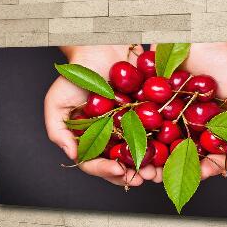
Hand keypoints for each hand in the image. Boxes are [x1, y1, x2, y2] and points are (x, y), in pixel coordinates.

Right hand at [44, 45, 156, 186]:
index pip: (95, 164)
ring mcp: (130, 129)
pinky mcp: (147, 117)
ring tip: (157, 171)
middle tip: (145, 178)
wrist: (101, 48)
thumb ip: (58, 132)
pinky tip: (169, 151)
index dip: (106, 171)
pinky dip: (163, 145)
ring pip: (140, 154)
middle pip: (121, 165)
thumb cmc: (75, 75)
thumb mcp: (57, 103)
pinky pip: (156, 134)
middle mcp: (110, 138)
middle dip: (133, 174)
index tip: (119, 171)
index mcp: (90, 140)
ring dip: (150, 166)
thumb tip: (73, 155)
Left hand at [151, 42, 226, 181]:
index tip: (200, 174)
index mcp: (215, 127)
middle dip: (175, 170)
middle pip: (184, 156)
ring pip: (162, 147)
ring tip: (146, 171)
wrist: (196, 34)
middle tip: (166, 178)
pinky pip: (146, 128)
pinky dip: (140, 141)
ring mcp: (172, 118)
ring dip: (154, 162)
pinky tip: (133, 151)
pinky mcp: (153, 106)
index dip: (207, 168)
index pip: (212, 156)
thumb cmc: (226, 61)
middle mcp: (193, 126)